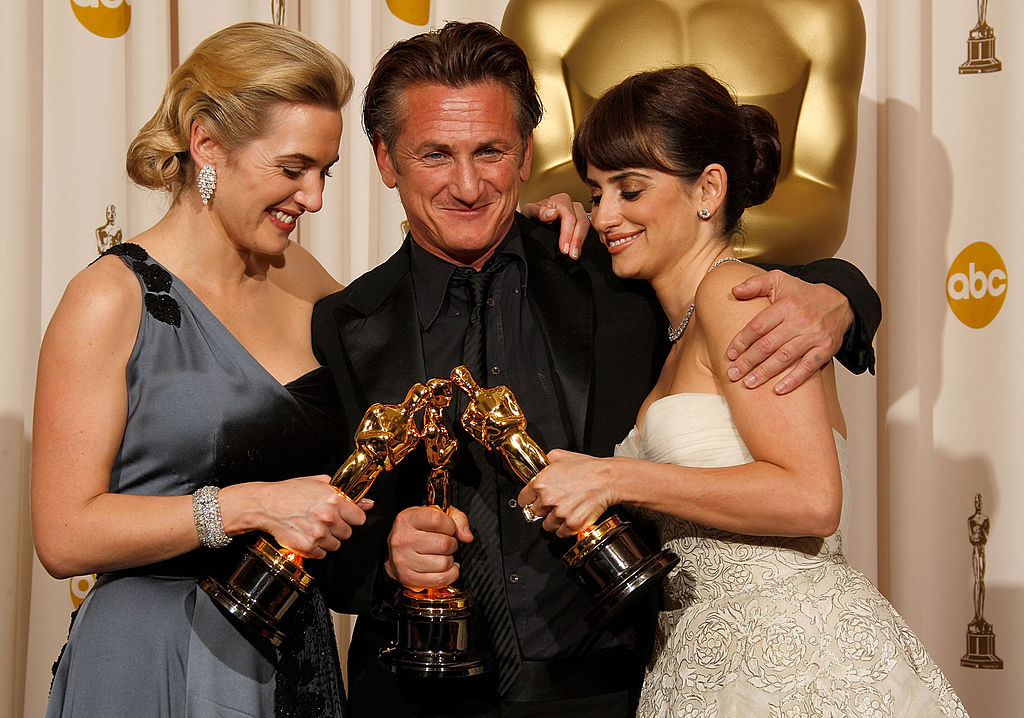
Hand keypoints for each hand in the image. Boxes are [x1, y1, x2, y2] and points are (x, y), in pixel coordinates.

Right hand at [250, 475, 368, 558]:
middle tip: (324, 521)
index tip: (344, 516)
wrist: (266, 505)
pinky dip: (315, 549)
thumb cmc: (290, 492)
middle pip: (347, 533)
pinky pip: (322, 554)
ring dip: (327, 540)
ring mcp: (318, 534)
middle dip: (338, 528)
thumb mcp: (319, 483)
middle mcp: (328, 517)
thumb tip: (367, 503)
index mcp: (334, 500)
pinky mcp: (307, 547)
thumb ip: (345, 493)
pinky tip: (306, 536)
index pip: (359, 518)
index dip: (351, 517)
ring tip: (313, 528)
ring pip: (336, 545)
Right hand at [385, 505, 471, 589]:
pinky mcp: (408, 578)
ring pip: (444, 563)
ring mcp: (404, 560)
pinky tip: (445, 568)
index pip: (437, 520)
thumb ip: (457, 519)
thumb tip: (466, 536)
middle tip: (445, 543)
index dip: (450, 525)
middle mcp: (403, 539)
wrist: (394, 550)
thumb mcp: (435, 514)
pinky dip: (449, 575)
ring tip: (441, 555)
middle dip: (451, 544)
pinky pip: (440, 580)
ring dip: (449, 560)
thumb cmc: (417, 531)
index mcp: (408, 519)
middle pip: (444, 544)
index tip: (448, 528)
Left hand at [517, 449, 615, 538]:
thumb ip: (544, 462)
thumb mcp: (560, 455)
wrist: (607, 479)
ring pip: (547, 525)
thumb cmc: (587, 468)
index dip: (529, 499)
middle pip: (535, 512)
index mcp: (541, 483)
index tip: (533, 500)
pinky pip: (561, 532)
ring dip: (554, 520)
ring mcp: (560, 513)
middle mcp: (548, 500)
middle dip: (544, 509)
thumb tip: (539, 466)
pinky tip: (571, 517)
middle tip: (555, 503)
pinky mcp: (572, 524)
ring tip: (565, 510)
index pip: (523, 499)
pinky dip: (565, 528)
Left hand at [520, 192, 589, 258]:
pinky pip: (588, 231)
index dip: (568, 234)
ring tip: (575, 255)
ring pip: (586, 226)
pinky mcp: (581, 223)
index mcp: (561, 200)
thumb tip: (553, 213)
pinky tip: (578, 250)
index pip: (569, 217)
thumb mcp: (529, 212)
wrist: (533, 221)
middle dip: (577, 240)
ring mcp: (579, 214)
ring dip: (581, 242)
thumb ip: (538, 211)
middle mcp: (572, 205)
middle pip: (581, 222)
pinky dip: (584, 241)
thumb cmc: (531, 215)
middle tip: (572, 255)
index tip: (564, 249)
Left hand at [727, 271, 852, 394]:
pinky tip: (779, 390)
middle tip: (733, 374)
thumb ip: (755, 284)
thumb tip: (734, 291)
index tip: (730, 354)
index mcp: (786, 305)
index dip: (742, 341)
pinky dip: (794, 380)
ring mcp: (815, 336)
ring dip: (765, 372)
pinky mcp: (826, 349)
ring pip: (785, 357)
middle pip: (768, 345)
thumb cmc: (802, 294)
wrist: (839, 302)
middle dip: (748, 361)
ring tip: (749, 383)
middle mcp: (801, 320)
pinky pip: (808, 367)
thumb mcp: (779, 280)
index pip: (758, 326)